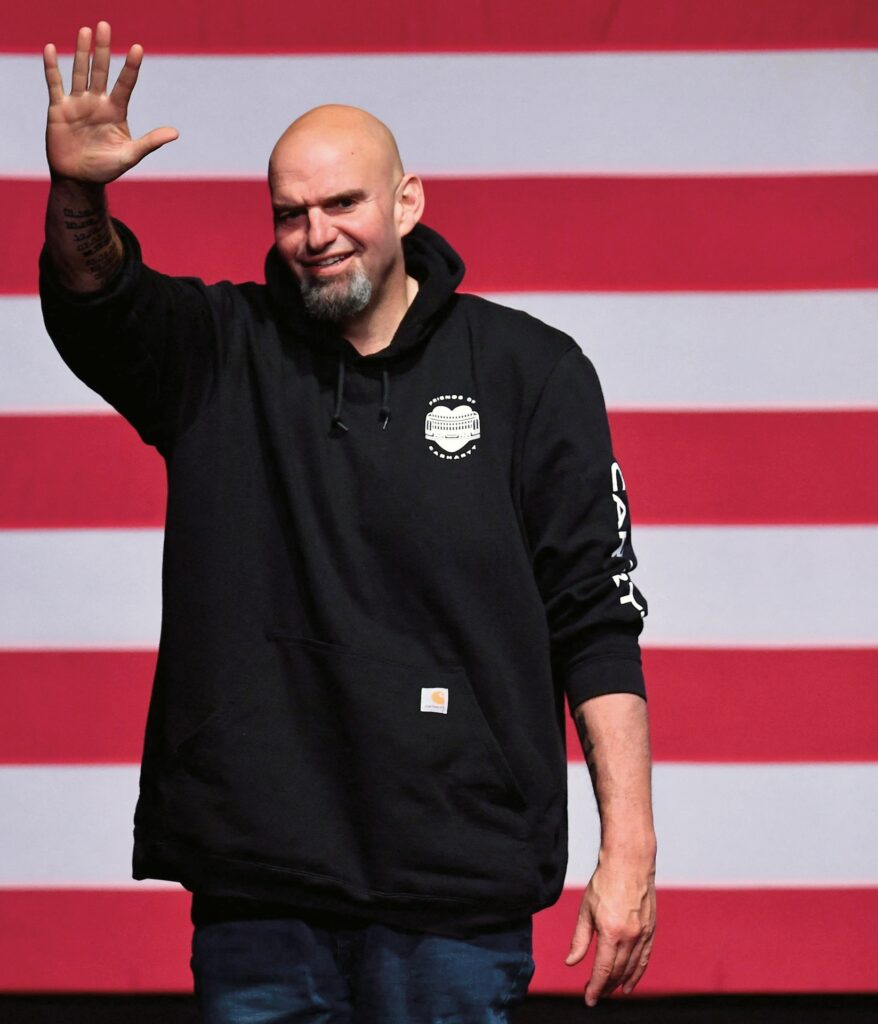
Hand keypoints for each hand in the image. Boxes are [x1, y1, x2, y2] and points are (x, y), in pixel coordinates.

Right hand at [43, 21, 177, 183]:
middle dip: (102, 49)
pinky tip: (51, 49)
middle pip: (101, 71)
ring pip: (80, 72)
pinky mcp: (59, 109)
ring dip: (81, 52)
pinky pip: (55, 84)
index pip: (125, 84)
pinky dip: (52, 68)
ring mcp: (78, 104)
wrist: (79, 180)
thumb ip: (150, 142)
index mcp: (116, 112)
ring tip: (85, 31)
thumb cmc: (106, 169)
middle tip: (104, 25)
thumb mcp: (129, 156)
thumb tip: (175, 133)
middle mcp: (97, 103)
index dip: (130, 67)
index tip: (138, 48)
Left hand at [564, 855, 655, 1005]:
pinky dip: (637, 972)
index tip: (589, 999)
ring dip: (622, 983)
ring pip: (632, 968)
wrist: (629, 863)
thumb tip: (571, 963)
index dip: (596, 988)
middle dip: (606, 987)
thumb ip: (579, 939)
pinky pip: (644, 958)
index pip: (603, 970)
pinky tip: (631, 981)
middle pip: (618, 972)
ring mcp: (643, 934)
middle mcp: (630, 936)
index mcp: (611, 932)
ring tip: (612, 992)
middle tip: (596, 994)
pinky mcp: (651, 929)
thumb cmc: (605, 883)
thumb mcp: (586, 910)